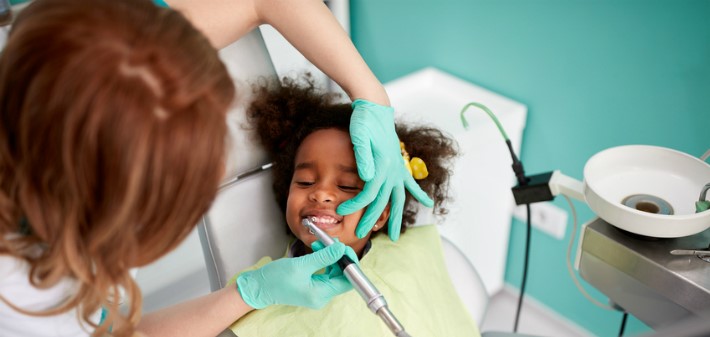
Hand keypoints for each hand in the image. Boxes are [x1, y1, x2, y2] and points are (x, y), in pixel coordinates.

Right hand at [236, 242, 351, 308]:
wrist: (258, 287)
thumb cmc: (275, 279)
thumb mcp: (301, 265)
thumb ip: (324, 257)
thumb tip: (341, 248)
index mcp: (321, 294)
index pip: (348, 281)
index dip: (349, 263)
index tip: (344, 248)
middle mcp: (322, 295)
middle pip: (342, 276)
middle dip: (338, 256)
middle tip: (332, 242)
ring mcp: (317, 292)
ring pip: (333, 272)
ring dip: (330, 256)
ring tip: (321, 243)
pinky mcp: (312, 286)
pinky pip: (324, 272)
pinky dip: (323, 260)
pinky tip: (317, 249)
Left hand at [337, 99, 433, 240]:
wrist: (375, 108)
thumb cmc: (364, 121)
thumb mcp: (359, 135)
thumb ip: (363, 157)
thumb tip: (366, 177)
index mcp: (382, 165)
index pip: (368, 193)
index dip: (356, 205)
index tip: (342, 212)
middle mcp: (392, 170)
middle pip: (382, 201)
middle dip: (371, 219)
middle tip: (360, 234)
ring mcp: (397, 168)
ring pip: (398, 198)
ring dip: (395, 217)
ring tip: (394, 236)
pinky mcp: (398, 164)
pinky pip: (410, 183)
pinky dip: (419, 193)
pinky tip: (428, 203)